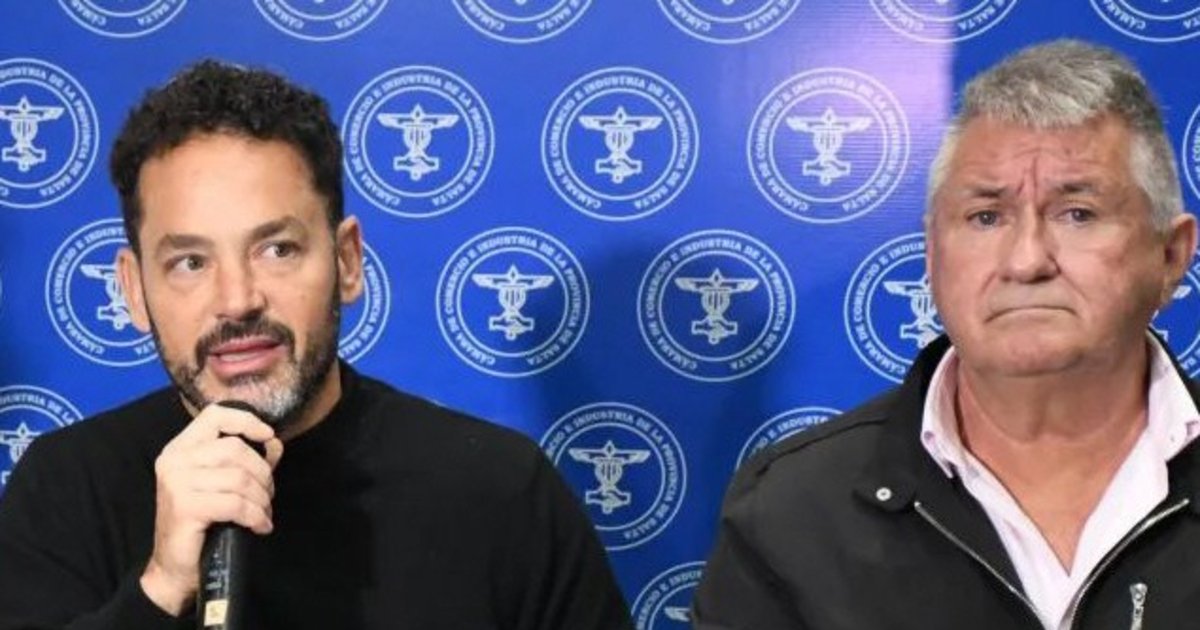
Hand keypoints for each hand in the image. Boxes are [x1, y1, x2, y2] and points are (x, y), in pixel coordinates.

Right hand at [139, 403, 283, 615]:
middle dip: (262, 473)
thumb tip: (274, 443)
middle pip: (235, 448)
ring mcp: (176, 482)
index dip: (246, 421)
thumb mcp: (223, 486)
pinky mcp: (185, 506)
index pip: (215, 415)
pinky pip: (236, 504)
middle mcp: (174, 460)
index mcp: (180, 448)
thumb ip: (247, 461)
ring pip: (240, 478)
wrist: (174, 568)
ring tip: (262, 513)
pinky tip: (259, 526)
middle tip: (266, 496)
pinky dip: (256, 516)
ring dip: (262, 498)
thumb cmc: (201, 524)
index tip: (268, 437)